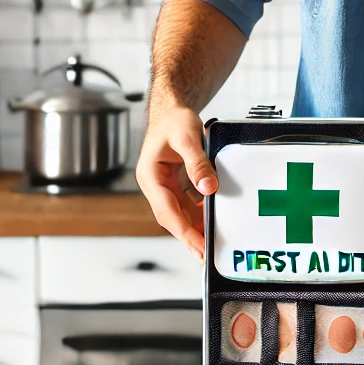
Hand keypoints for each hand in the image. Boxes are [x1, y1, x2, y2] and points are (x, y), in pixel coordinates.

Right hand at [135, 104, 217, 259]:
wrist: (171, 109)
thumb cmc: (173, 120)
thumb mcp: (187, 137)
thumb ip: (197, 163)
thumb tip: (207, 187)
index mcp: (150, 176)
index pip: (167, 211)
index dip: (183, 232)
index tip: (198, 247)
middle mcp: (155, 185)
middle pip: (172, 218)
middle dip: (189, 237)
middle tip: (207, 254)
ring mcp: (164, 186)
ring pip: (180, 214)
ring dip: (195, 228)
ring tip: (213, 242)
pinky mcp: (175, 185)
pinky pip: (187, 205)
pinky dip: (199, 213)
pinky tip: (212, 218)